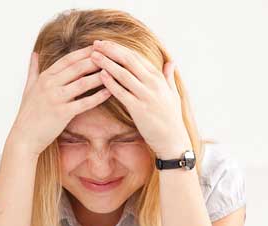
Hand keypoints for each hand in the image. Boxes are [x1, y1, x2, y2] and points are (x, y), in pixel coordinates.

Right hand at [10, 46, 110, 155]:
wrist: (24, 137)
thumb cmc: (28, 114)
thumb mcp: (28, 88)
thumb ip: (33, 69)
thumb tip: (34, 53)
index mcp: (44, 77)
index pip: (68, 59)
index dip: (84, 52)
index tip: (99, 46)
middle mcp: (50, 85)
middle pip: (77, 67)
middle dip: (96, 60)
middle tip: (112, 55)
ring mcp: (56, 98)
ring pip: (83, 83)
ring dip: (100, 76)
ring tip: (115, 70)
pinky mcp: (62, 113)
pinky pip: (84, 103)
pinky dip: (98, 96)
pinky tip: (110, 92)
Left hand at [90, 40, 191, 158]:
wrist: (173, 140)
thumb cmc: (171, 118)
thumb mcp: (173, 94)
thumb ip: (168, 77)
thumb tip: (171, 62)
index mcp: (159, 78)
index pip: (137, 57)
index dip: (119, 48)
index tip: (105, 43)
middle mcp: (153, 84)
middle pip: (129, 61)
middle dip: (111, 51)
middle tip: (95, 44)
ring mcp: (146, 96)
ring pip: (124, 74)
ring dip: (107, 63)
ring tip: (94, 56)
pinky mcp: (139, 109)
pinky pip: (122, 93)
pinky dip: (111, 83)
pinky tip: (100, 75)